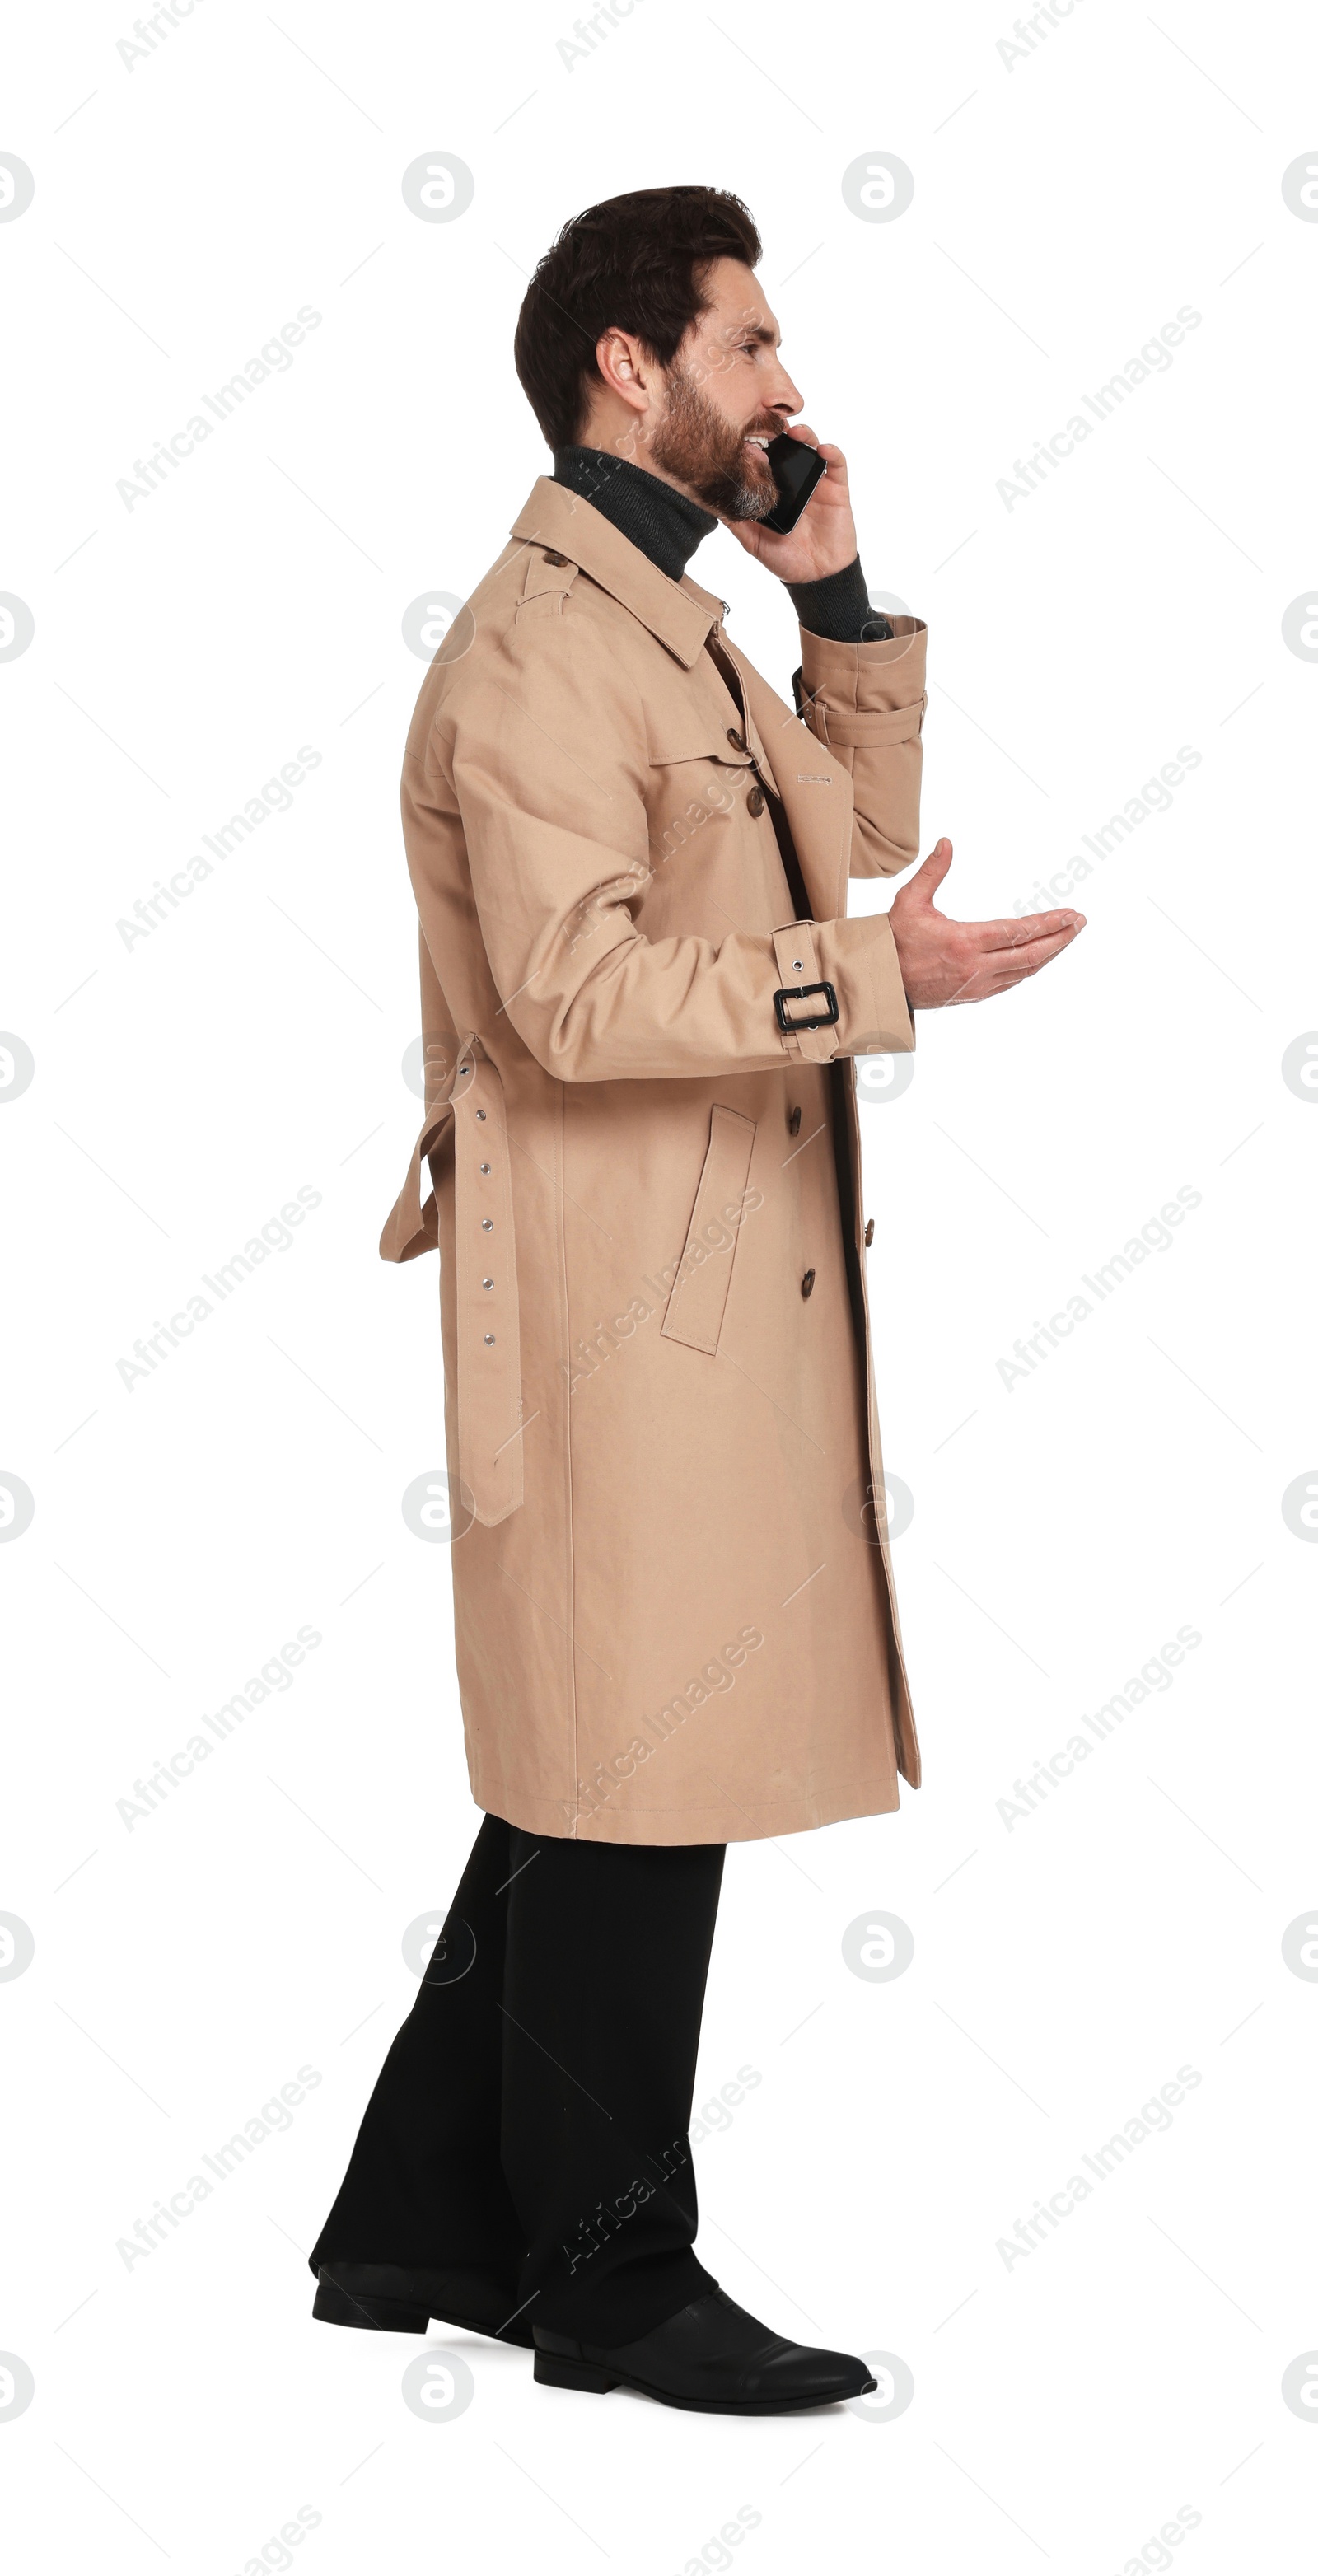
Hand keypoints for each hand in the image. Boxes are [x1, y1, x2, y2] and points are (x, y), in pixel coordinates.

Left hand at [721, 424, 857, 583]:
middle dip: (779, 431)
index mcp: (774, 488)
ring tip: (795, 433)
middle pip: (788, 445)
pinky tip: (823, 450)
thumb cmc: (785, 558)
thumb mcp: (752, 540)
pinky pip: (837, 464)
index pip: (765, 458)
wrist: (816, 576)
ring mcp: (816, 482)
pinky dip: (833, 453)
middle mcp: (794, 480)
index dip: (757, 444)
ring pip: (811, 447)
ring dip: (805, 435)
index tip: (744, 438)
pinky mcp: (836, 488)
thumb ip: (736, 522)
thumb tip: (711, 504)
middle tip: (768, 426)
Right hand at [888, 839, 1084, 1007]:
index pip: (1018, 932)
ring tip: (1067, 937)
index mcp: (964, 942)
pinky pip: (1011, 981)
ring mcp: (977, 985)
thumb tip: (947, 842)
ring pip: (1024, 971)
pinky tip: (1039, 957)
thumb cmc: (893, 940)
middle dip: (1059, 938)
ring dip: (1049, 954)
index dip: (1048, 923)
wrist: (880, 982)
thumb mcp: (909, 901)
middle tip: (1080, 923)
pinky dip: (1030, 968)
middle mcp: (976, 967)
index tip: (1070, 914)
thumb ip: (932, 872)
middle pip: (1030, 954)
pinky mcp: (974, 994)